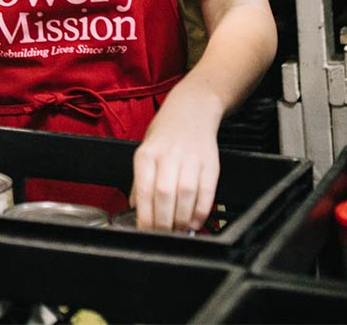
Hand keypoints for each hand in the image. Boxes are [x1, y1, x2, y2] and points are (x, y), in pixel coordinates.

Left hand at [130, 81, 222, 231]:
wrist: (193, 109)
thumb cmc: (166, 132)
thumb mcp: (145, 149)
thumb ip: (141, 179)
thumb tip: (136, 207)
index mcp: (146, 154)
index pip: (143, 190)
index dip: (144, 215)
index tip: (144, 232)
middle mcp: (168, 156)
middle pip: (164, 195)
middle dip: (163, 222)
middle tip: (162, 236)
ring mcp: (190, 160)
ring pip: (185, 196)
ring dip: (181, 219)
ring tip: (177, 231)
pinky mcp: (210, 164)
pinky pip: (206, 193)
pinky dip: (201, 211)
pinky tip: (194, 220)